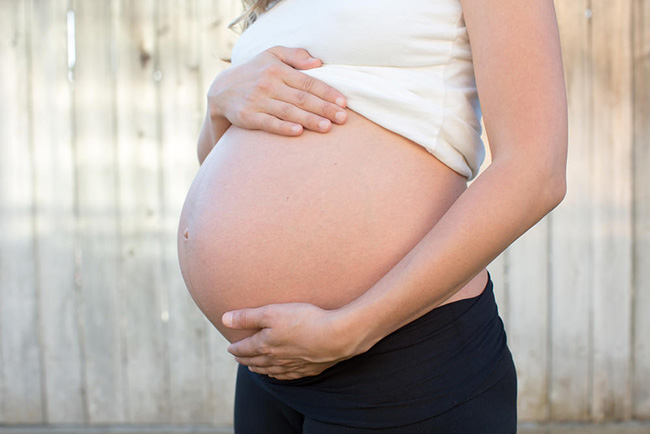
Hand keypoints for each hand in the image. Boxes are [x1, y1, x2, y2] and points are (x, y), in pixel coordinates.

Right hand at [209, 46, 347, 135]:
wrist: (221, 91)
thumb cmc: (254, 72)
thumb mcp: (271, 55)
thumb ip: (295, 55)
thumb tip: (317, 62)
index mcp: (277, 70)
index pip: (308, 82)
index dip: (327, 92)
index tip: (343, 102)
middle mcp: (269, 84)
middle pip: (301, 98)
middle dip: (324, 108)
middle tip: (342, 119)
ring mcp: (258, 101)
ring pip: (288, 111)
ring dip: (309, 119)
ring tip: (327, 127)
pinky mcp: (248, 116)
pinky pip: (268, 123)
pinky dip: (283, 127)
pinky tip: (298, 131)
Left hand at [222, 303, 357, 379]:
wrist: (335, 336)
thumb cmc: (303, 320)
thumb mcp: (272, 312)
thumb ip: (247, 316)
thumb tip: (224, 319)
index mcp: (265, 345)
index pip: (244, 349)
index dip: (235, 348)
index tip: (230, 348)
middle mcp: (276, 359)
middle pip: (255, 361)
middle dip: (245, 360)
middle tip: (238, 358)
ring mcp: (292, 366)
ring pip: (270, 370)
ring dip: (259, 369)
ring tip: (253, 368)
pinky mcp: (307, 369)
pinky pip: (287, 375)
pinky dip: (278, 375)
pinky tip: (278, 374)